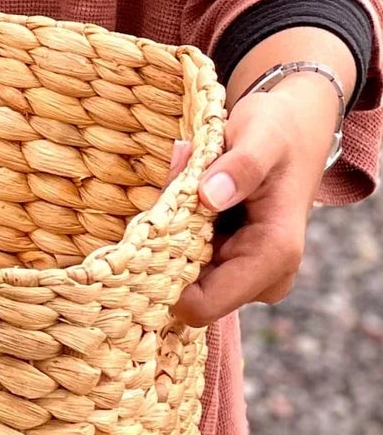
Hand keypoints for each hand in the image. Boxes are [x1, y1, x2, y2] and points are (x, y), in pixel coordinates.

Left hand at [168, 28, 353, 326]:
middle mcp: (262, 278)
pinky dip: (171, 239)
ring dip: (165, 243)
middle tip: (164, 201)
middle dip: (162, 254)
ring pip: (181, 280)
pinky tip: (180, 204)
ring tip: (178, 195)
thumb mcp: (262, 135)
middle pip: (186, 294)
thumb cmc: (278, 130)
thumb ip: (241, 165)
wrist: (293, 129)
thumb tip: (211, 196)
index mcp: (274, 255)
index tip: (140, 243)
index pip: (204, 305)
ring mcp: (245, 276)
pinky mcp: (229, 266)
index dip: (163, 285)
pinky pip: (184, 266)